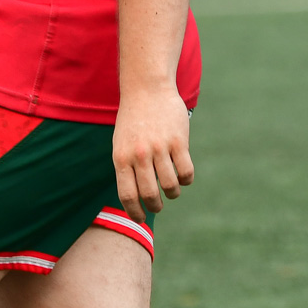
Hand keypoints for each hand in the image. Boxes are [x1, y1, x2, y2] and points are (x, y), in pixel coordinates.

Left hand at [112, 87, 194, 219]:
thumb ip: (127, 169)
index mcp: (122, 157)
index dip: (135, 212)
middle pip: (150, 195)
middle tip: (158, 206)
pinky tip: (182, 175)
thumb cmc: (133, 120)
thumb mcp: (121, 144)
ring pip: (170, 186)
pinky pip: (186, 172)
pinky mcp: (178, 141)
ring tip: (171, 190)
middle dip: (155, 206)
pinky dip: (185, 179)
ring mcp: (160, 148)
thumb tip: (135, 200)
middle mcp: (140, 154)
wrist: (147, 89)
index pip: (127, 195)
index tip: (141, 219)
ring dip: (172, 194)